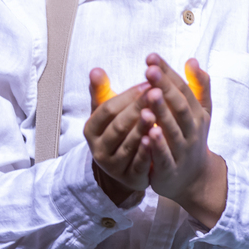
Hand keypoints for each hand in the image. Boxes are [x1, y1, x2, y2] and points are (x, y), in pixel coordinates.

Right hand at [83, 68, 152, 204]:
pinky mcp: (129, 178)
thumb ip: (102, 91)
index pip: (108, 109)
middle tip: (156, 93)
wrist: (126, 166)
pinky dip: (147, 151)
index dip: (128, 96)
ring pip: (128, 145)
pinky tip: (156, 138)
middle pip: (119, 126)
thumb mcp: (109, 112)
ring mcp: (113, 166)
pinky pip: (138, 164)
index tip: (148, 83)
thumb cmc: (120, 130)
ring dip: (142, 129)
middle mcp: (98, 149)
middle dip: (137, 108)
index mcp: (91, 129)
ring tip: (156, 113)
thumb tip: (95, 70)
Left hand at [141, 55, 226, 224]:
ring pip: (172, 130)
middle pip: (179, 106)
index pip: (182, 89)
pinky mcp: (171, 169)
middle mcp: (192, 130)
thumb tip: (192, 60)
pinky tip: (148, 134)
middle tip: (150, 70)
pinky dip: (157, 146)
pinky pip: (164, 156)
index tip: (151, 58)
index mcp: (196, 113)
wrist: (193, 178)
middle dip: (165, 87)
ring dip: (162, 113)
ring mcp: (183, 150)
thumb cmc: (191, 137)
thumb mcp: (199, 112)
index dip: (168, 73)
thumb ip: (197, 86)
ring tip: (150, 94)